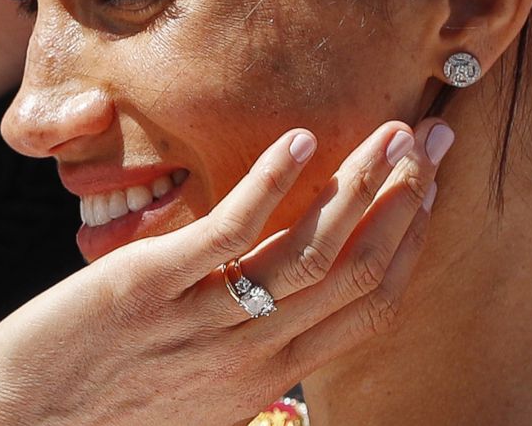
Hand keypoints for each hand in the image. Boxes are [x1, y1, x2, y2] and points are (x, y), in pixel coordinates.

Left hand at [0, 118, 451, 425]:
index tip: (428, 194)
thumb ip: (238, 356)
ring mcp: (202, 321)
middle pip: (356, 272)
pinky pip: (228, 233)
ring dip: (359, 186)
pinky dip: (271, 184)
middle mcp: (251, 353)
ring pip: (309, 252)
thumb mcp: (189, 397)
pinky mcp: (147, 288)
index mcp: (265, 377)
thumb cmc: (94, 417)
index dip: (407, 246)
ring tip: (394, 134)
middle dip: (406, 203)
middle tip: (437, 143)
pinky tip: (300, 139)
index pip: (366, 309)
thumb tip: (268, 305)